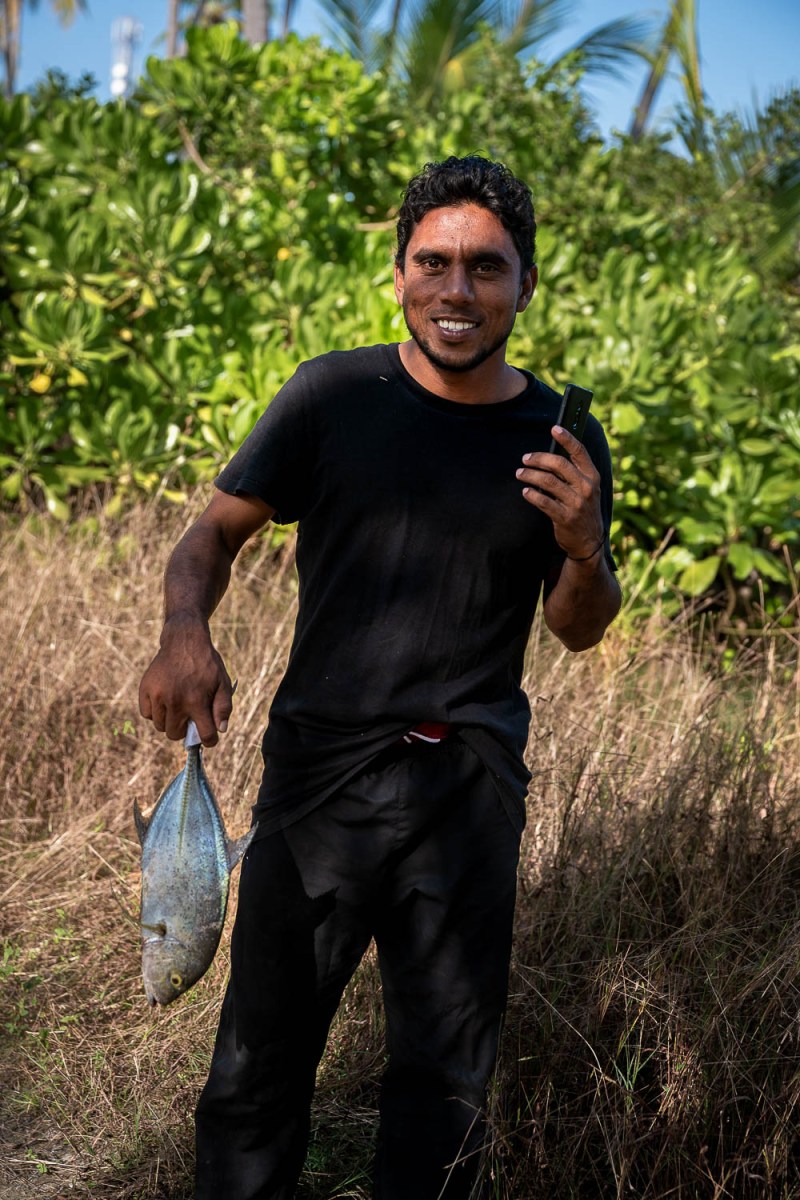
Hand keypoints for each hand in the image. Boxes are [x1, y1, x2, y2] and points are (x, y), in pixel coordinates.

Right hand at [138, 613, 232, 746]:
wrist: (184, 641)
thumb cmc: (206, 664)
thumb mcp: (223, 683)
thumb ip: (223, 708)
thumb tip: (221, 730)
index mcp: (196, 701)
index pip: (204, 735)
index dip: (209, 740)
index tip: (209, 737)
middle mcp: (175, 701)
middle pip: (175, 735)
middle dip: (185, 730)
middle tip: (190, 717)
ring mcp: (158, 695)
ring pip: (160, 726)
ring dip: (169, 721)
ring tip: (177, 707)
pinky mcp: (145, 689)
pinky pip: (147, 714)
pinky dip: (155, 712)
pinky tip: (165, 701)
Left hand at [516, 425, 604, 560]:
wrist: (588, 541)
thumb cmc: (583, 510)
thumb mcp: (586, 490)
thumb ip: (574, 474)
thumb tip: (550, 456)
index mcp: (592, 477)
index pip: (580, 452)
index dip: (567, 438)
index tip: (554, 428)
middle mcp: (586, 488)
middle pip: (559, 464)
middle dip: (539, 459)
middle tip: (525, 459)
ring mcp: (576, 503)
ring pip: (548, 482)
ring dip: (530, 475)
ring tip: (520, 473)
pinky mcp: (565, 518)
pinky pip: (544, 502)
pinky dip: (532, 495)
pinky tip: (525, 492)